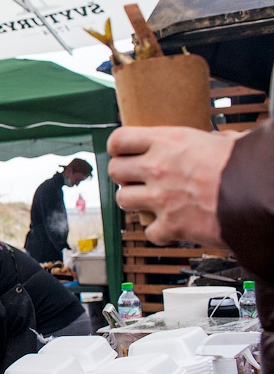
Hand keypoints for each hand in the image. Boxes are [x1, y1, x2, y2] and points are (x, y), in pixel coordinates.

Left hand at [107, 126, 240, 246]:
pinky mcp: (171, 226)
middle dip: (122, 175)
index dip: (118, 147)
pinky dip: (157, 233)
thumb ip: (213, 141)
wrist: (263, 197)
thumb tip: (220, 141)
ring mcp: (161, 198)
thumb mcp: (228, 140)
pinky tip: (168, 226)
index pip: (119, 139)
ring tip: (148, 200)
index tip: (123, 152)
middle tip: (135, 177)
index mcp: (169, 142)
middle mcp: (158, 168)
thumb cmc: (250, 166)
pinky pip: (149, 233)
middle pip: (114, 170)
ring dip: (133, 201)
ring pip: (122, 200)